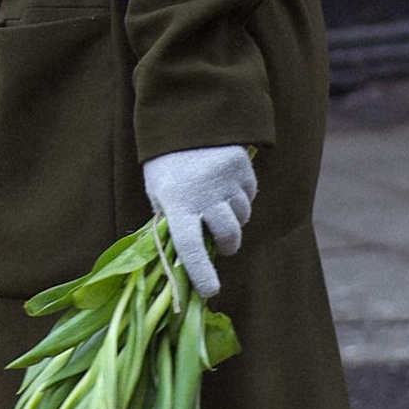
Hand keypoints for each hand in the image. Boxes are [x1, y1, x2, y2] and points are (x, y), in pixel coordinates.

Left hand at [142, 143, 256, 297]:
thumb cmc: (166, 161)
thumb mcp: (159, 191)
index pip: (190, 247)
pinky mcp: (242, 168)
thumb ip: (171, 219)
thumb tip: (182, 252)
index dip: (200, 273)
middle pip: (228, 234)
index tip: (211, 292)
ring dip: (235, 219)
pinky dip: (242, 196)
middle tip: (224, 245)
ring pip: (242, 216)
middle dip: (229, 244)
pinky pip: (249, 194)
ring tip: (221, 207)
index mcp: (177, 204)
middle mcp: (204, 195)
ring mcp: (226, 181)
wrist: (184, 116)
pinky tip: (228, 185)